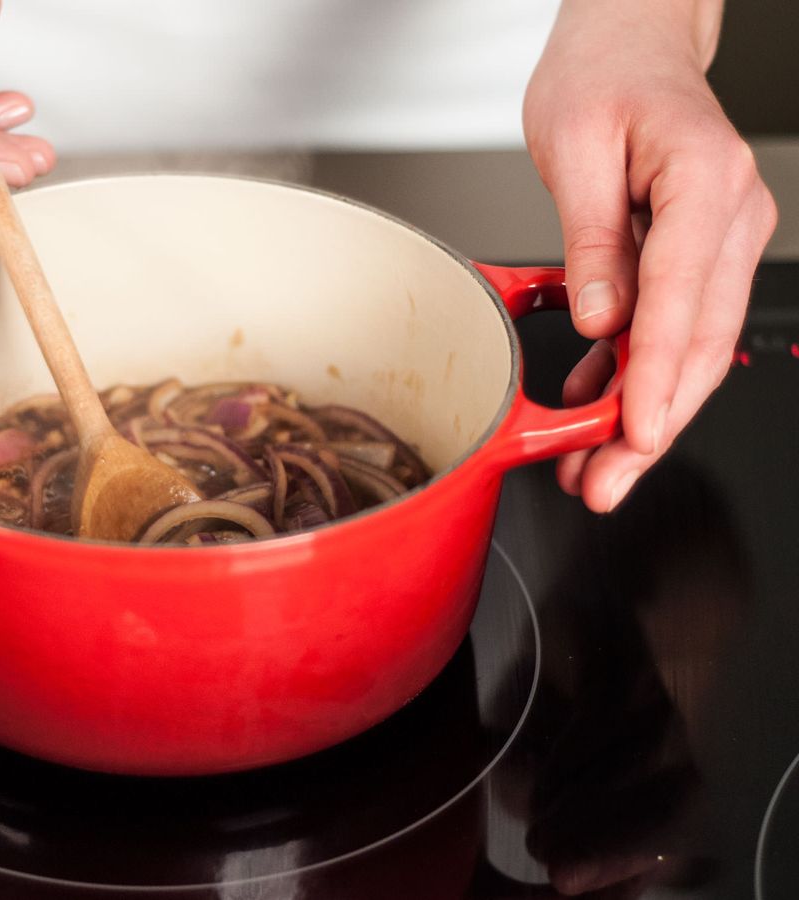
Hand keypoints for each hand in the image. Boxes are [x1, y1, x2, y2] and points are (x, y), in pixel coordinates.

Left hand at [523, 0, 776, 512]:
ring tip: (592, 466)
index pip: (682, 300)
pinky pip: (672, 326)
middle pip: (698, 343)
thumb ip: (591, 240)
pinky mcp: (697, 252)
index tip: (635, 434)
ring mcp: (721, 238)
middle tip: (603, 482)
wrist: (629, 42)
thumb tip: (601, 320)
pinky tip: (595, 405)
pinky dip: (635, 372)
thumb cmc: (601, 76)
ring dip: (643, 411)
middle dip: (652, 424)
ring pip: (690, 347)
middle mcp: (728, 216)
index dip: (657, 379)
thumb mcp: (575, 148)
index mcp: (703, 183)